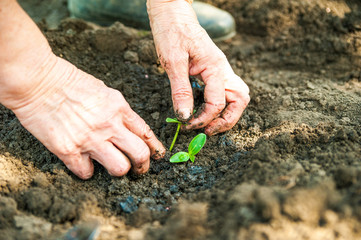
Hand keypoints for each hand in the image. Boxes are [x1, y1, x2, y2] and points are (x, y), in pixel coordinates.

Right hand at [7, 56, 164, 178]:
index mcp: (119, 108)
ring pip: (119, 168)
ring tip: (111, 166)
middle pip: (140, 154)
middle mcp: (109, 125)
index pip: (146, 133)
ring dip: (118, 170)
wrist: (37, 80)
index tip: (157, 155)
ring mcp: (90, 139)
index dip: (155, 148)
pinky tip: (83, 164)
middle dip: (143, 165)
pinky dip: (87, 171)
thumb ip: (119, 111)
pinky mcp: (68, 150)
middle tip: (138, 169)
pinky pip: (86, 172)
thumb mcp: (104, 91)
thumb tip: (128, 129)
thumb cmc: (69, 81)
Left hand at [147, 0, 249, 134]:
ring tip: (208, 124)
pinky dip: (219, 106)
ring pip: (236, 97)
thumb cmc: (172, 32)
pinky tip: (204, 111)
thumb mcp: (173, 61)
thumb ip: (180, 89)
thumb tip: (185, 116)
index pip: (218, 102)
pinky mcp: (214, 72)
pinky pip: (225, 92)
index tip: (187, 125)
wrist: (173, 13)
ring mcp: (221, 70)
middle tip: (207, 130)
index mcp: (215, 67)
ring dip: (226, 114)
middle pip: (240, 101)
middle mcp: (223, 70)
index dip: (204, 118)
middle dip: (226, 120)